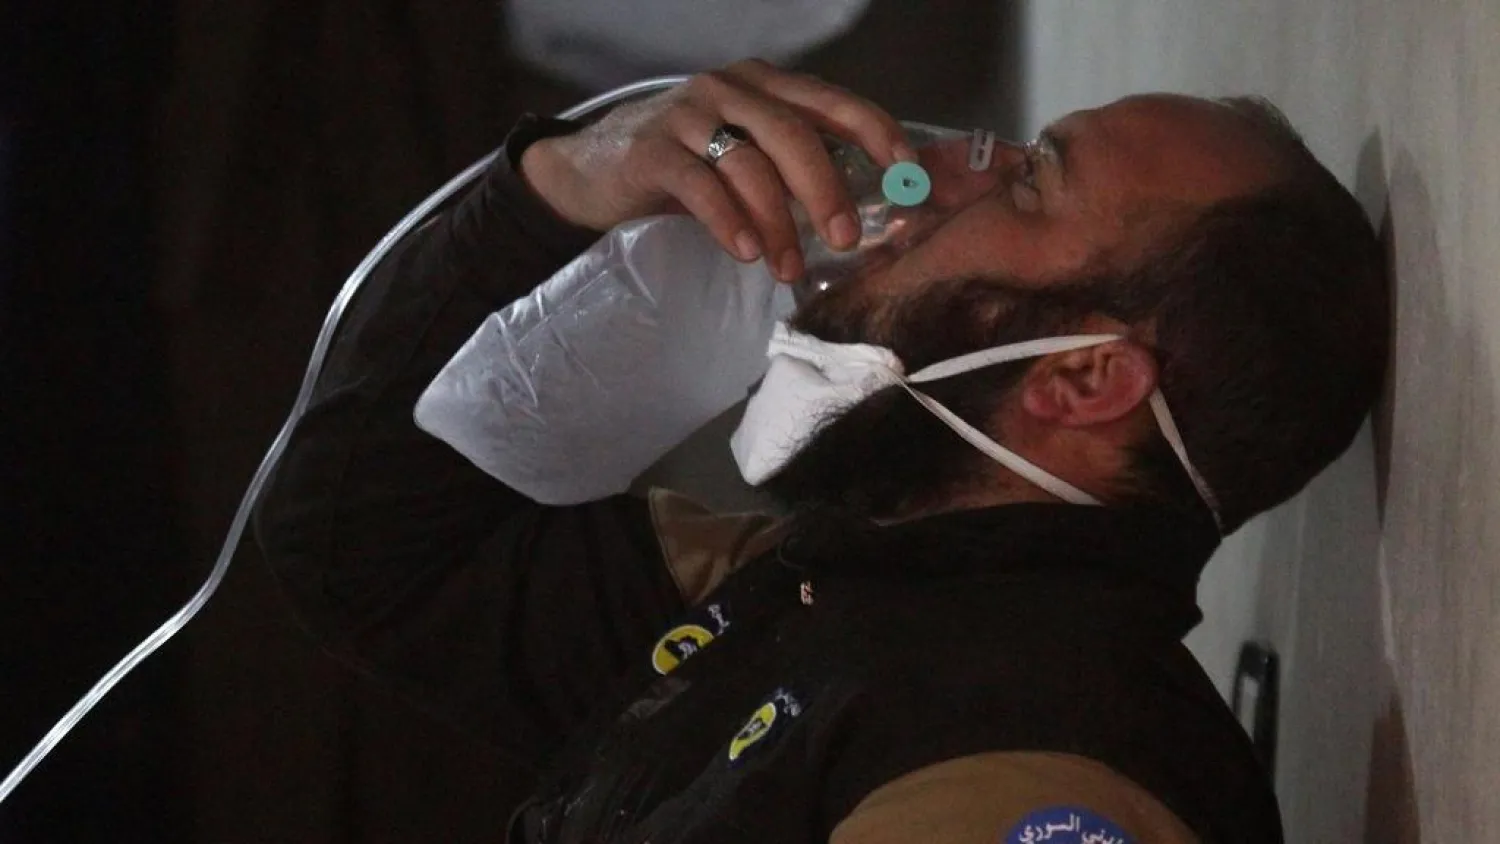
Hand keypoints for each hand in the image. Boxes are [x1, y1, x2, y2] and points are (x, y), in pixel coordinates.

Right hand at [520, 59, 913, 281]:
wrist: (589, 171)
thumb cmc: (683, 168)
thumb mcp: (744, 156)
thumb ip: (793, 169)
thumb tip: (860, 213)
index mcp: (764, 85)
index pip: (832, 102)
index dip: (876, 133)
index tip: (907, 174)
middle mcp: (730, 88)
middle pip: (794, 134)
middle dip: (827, 189)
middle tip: (847, 238)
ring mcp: (687, 114)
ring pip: (749, 164)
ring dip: (777, 223)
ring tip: (788, 268)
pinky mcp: (651, 149)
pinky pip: (700, 185)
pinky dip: (728, 221)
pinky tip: (745, 252)